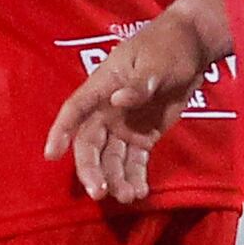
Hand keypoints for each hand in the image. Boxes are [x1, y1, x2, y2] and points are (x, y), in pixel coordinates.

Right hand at [47, 0, 224, 204]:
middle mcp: (107, 110)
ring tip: (128, 197)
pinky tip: (139, 192)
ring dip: (116, 179)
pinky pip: (134, 161)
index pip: (75, 110)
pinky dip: (135, 177)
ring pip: (112, 158)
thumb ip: (139, 84)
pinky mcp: (143, 136)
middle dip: (92, 169)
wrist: (191, 50)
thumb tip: (118, 100)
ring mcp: (124, 125)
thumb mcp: (155, 63)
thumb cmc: (167, 47)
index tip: (51, 154)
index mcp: (102, 86)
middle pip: (90, 143)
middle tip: (100, 192)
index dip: (61, 131)